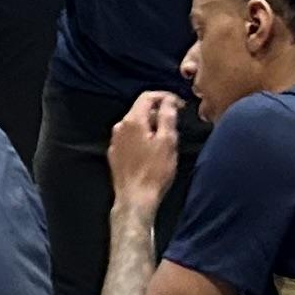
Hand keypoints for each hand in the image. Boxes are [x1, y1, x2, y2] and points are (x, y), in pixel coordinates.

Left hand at [107, 89, 181, 205]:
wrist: (135, 198)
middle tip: (175, 121)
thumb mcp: (167, 142)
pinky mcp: (115, 154)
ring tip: (166, 136)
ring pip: (135, 124)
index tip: (179, 104)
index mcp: (132, 121)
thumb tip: (169, 101)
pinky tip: (151, 149)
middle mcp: (119, 127)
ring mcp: (115, 141)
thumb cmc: (154, 171)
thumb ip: (167, 117)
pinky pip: (130, 138)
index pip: (147, 96)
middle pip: (140, 109)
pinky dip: (141, 137)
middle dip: (158, 111)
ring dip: (150, 125)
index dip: (165, 96)